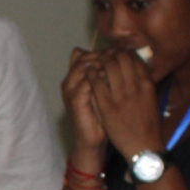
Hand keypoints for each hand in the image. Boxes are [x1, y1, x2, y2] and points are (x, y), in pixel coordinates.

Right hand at [62, 50, 113, 165]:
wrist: (92, 139)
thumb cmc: (100, 116)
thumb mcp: (102, 92)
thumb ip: (105, 76)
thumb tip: (120, 59)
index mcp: (74, 78)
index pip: (80, 54)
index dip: (98, 51)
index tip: (116, 52)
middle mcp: (69, 82)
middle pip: (80, 58)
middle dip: (100, 55)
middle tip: (116, 56)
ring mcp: (70, 91)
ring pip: (82, 68)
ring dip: (99, 64)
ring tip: (116, 64)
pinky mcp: (75, 101)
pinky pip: (86, 83)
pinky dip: (99, 79)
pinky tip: (113, 79)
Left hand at [88, 43, 165, 161]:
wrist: (143, 147)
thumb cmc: (149, 125)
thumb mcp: (151, 100)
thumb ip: (144, 83)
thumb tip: (139, 68)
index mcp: (147, 84)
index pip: (136, 59)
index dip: (125, 53)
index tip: (119, 53)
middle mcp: (136, 87)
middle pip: (122, 58)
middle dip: (112, 53)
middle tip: (105, 55)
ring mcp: (121, 96)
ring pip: (109, 67)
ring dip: (100, 61)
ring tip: (96, 62)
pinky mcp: (108, 106)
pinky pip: (97, 84)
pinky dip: (92, 76)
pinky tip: (89, 75)